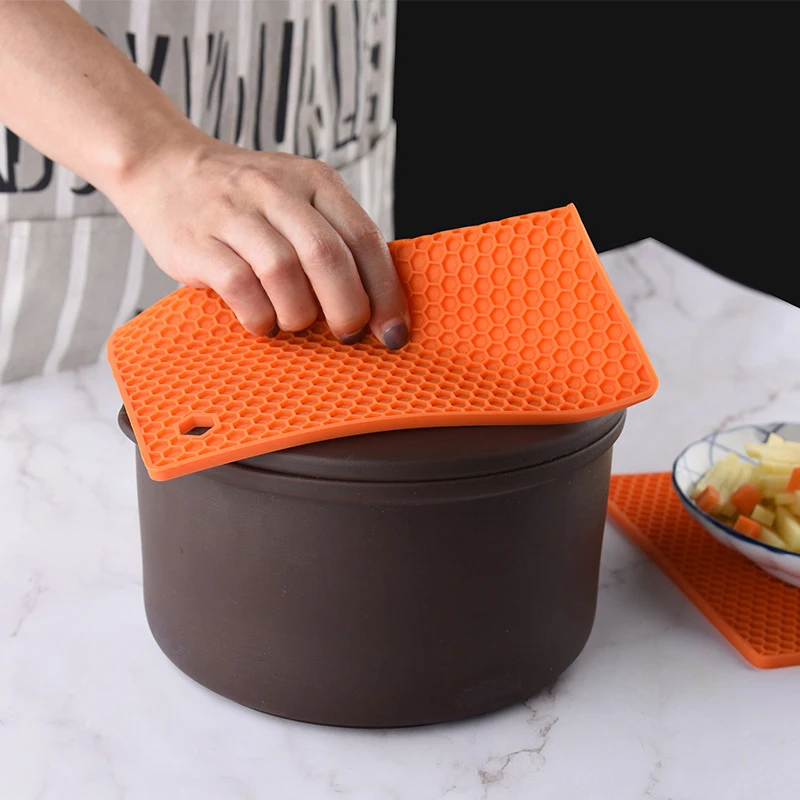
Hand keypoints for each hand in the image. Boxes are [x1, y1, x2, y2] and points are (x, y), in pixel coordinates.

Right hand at [111, 131, 409, 348]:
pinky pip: (239, 285)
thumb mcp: (298, 199)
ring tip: (295, 323)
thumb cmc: (245, 201)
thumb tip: (377, 310)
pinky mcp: (196, 240)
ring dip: (299, 313)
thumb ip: (335, 240)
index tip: (393, 330)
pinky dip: (259, 315)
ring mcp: (232, 212)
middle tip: (347, 334)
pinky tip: (262, 322)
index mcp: (315, 181)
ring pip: (283, 271)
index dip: (384, 291)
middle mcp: (276, 190)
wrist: (162, 167)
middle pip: (327, 255)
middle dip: (347, 307)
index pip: (363, 237)